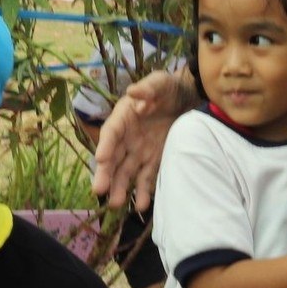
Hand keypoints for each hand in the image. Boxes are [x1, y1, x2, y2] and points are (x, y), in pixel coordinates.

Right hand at [89, 69, 194, 210]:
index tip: (100, 158)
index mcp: (123, 117)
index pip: (111, 132)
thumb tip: (133, 93)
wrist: (187, 100)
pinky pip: (146, 178)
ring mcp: (139, 152)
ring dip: (120, 188)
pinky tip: (141, 205)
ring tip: (116, 204)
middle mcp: (127, 138)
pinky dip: (143, 191)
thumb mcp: (159, 82)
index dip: (105, 145)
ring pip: (125, 172)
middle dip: (106, 174)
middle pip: (113, 157)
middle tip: (99, 190)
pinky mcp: (153, 161)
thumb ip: (147, 88)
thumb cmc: (167, 88)